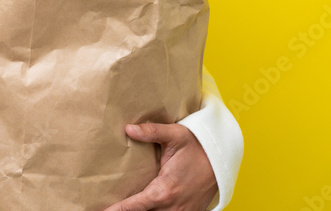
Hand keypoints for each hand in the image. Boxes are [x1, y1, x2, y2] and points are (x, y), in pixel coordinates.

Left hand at [102, 122, 217, 210]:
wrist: (222, 159)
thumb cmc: (197, 147)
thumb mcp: (175, 135)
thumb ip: (151, 131)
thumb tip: (128, 128)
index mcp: (164, 190)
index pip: (135, 205)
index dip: (118, 210)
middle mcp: (172, 206)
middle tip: (108, 207)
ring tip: (122, 207)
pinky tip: (144, 208)